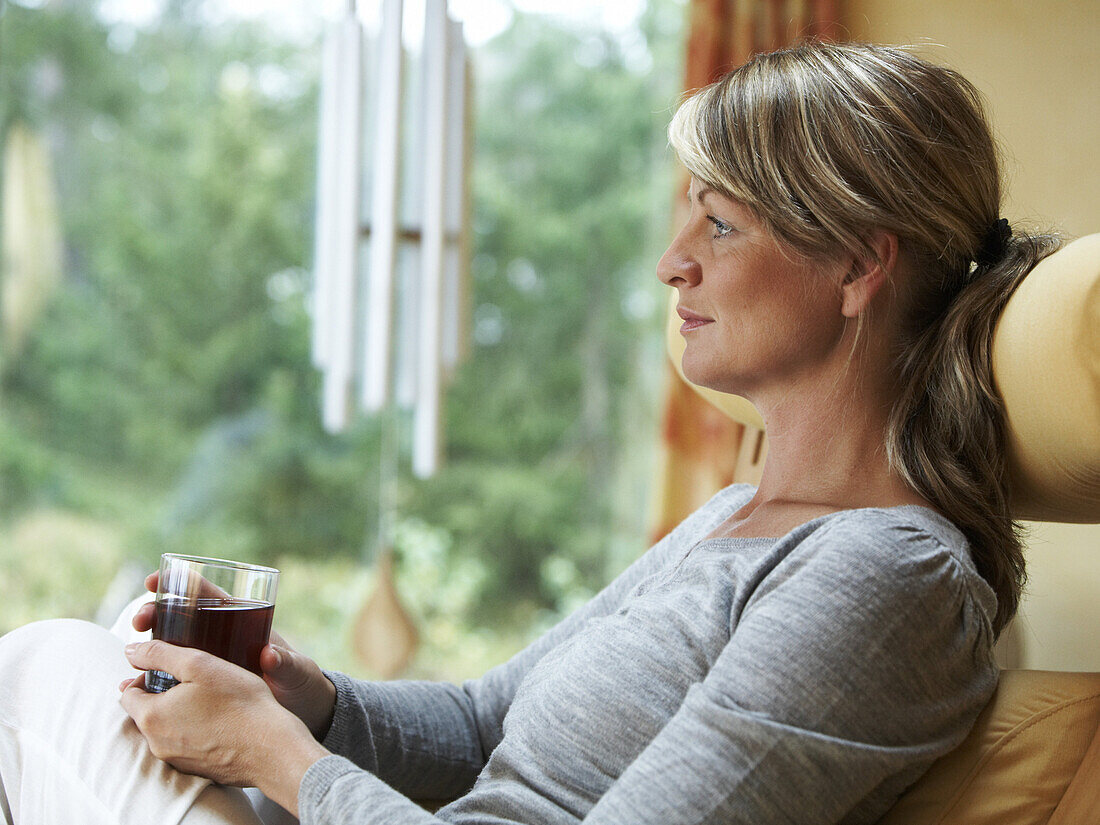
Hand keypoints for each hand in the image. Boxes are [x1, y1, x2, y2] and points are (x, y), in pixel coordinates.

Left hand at [120, 640, 327, 813]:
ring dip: (177, 714)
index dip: (144, 676)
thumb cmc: (238, 702)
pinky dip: (193, 732)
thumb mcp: (200, 664)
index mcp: (151, 716)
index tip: (169, 669)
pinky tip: (218, 721)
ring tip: (207, 699)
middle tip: (190, 681)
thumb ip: (160, 654)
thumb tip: (130, 649)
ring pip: (165, 731)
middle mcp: (156, 744)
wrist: (271, 749)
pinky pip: (185, 746)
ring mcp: (176, 760)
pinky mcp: (196, 770)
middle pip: (145, 713)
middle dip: (160, 695)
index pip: (127, 693)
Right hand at [132, 572, 335, 738]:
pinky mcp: (206, 688)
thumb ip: (286, 664)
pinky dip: (154, 678)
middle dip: (156, 614)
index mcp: (245, 624)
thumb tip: (270, 655)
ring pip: (173, 647)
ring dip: (149, 646)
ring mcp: (212, 664)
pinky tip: (136, 686)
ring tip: (130, 655)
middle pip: (183, 618)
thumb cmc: (302, 685)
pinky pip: (176, 678)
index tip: (155, 580)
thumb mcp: (297, 672)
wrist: (303, 715)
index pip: (210, 596)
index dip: (182, 584)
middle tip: (138, 621)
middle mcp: (224, 639)